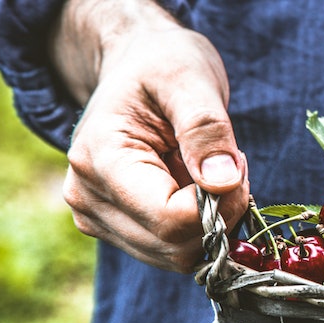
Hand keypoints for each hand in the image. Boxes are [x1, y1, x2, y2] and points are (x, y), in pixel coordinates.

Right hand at [51, 0, 248, 271]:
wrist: (136, 64)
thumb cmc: (163, 64)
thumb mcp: (190, 80)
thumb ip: (206, 130)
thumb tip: (223, 184)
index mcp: (98, 159)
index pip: (169, 220)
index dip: (220, 204)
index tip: (236, 163)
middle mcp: (87, 198)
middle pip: (175, 247)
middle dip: (221, 213)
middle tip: (230, 164)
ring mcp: (98, 219)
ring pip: (177, 256)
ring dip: (214, 222)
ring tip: (213, 170)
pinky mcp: (118, 230)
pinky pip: (174, 252)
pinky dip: (201, 227)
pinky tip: (201, 187)